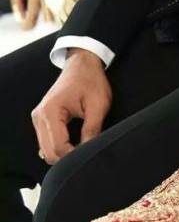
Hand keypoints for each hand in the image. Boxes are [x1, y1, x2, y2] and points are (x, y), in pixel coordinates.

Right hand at [31, 49, 111, 163]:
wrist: (82, 64)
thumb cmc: (91, 80)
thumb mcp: (99, 104)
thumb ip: (93, 129)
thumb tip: (89, 151)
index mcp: (51, 111)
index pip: (58, 147)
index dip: (74, 156)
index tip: (89, 154)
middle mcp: (39, 116)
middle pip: (49, 152)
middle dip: (67, 157)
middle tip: (86, 152)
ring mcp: (38, 117)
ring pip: (46, 149)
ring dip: (62, 152)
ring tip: (81, 145)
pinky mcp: (41, 118)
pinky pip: (46, 141)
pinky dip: (58, 146)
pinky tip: (72, 141)